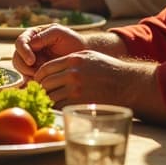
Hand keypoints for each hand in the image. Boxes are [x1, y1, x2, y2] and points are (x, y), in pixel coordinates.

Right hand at [12, 24, 87, 77]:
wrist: (82, 55)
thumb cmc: (72, 41)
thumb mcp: (59, 34)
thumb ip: (44, 36)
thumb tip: (30, 45)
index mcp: (32, 35)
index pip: (20, 42)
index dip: (24, 52)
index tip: (32, 60)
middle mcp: (29, 48)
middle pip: (17, 57)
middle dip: (24, 66)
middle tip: (36, 73)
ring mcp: (31, 61)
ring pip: (20, 69)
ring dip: (28, 74)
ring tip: (41, 77)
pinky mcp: (35, 72)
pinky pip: (28, 78)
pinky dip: (32, 81)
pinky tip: (42, 83)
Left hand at [32, 50, 153, 106]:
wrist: (127, 85)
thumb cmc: (109, 70)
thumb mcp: (89, 57)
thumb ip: (70, 60)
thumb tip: (52, 68)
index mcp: (73, 60)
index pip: (45, 68)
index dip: (39, 76)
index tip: (38, 81)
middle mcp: (72, 74)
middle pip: (45, 82)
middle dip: (40, 89)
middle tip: (39, 93)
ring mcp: (76, 89)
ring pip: (50, 96)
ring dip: (46, 100)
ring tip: (46, 102)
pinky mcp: (80, 103)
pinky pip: (60, 106)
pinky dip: (55, 107)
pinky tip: (56, 107)